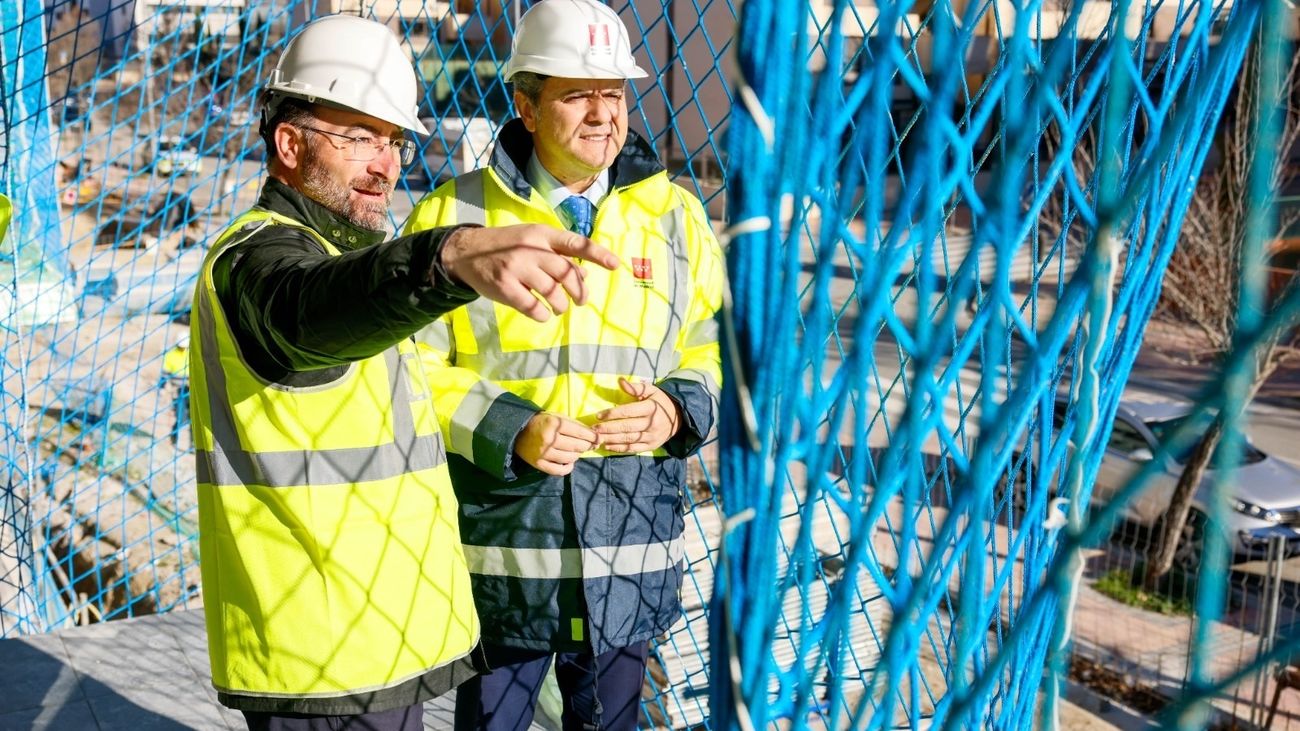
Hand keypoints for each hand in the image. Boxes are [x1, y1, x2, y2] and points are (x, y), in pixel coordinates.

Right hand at [440, 224, 618, 321]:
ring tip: (559, 308)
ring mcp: (516, 267)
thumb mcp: (533, 242)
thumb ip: (558, 254)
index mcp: (541, 234)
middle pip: (567, 272)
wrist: (467, 252)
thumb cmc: (507, 247)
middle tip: (581, 301)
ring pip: (552, 292)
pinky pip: (532, 307)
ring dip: (561, 305)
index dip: (597, 254)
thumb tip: (586, 274)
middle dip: (579, 291)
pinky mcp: (503, 287)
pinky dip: (542, 314)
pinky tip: (541, 313)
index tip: (615, 265)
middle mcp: (530, 248)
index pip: (575, 243)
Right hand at [516, 412, 599, 475]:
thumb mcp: (556, 417)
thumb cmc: (541, 422)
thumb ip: (573, 425)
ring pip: (570, 458)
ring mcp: (544, 453)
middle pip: (577, 446)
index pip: (579, 432)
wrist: (517, 432)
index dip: (592, 437)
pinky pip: (558, 470)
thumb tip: (592, 435)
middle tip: (590, 445)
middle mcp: (550, 439)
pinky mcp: (539, 464)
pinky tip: (570, 463)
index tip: (599, 439)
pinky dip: (568, 468)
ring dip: (577, 455)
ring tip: (577, 452)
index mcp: (554, 424)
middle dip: (587, 446)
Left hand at [591, 378, 680, 453]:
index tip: (599, 415)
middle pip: (626, 427)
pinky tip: (607, 446)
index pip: (628, 411)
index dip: (612, 414)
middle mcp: (652, 423)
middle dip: (608, 428)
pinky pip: (633, 449)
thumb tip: (620, 381)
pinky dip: (619, 449)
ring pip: (628, 439)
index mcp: (651, 408)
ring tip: (597, 438)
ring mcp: (652, 436)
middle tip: (593, 429)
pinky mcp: (651, 446)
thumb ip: (635, 387)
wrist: (678, 418)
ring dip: (611, 439)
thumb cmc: (660, 401)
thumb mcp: (651, 390)